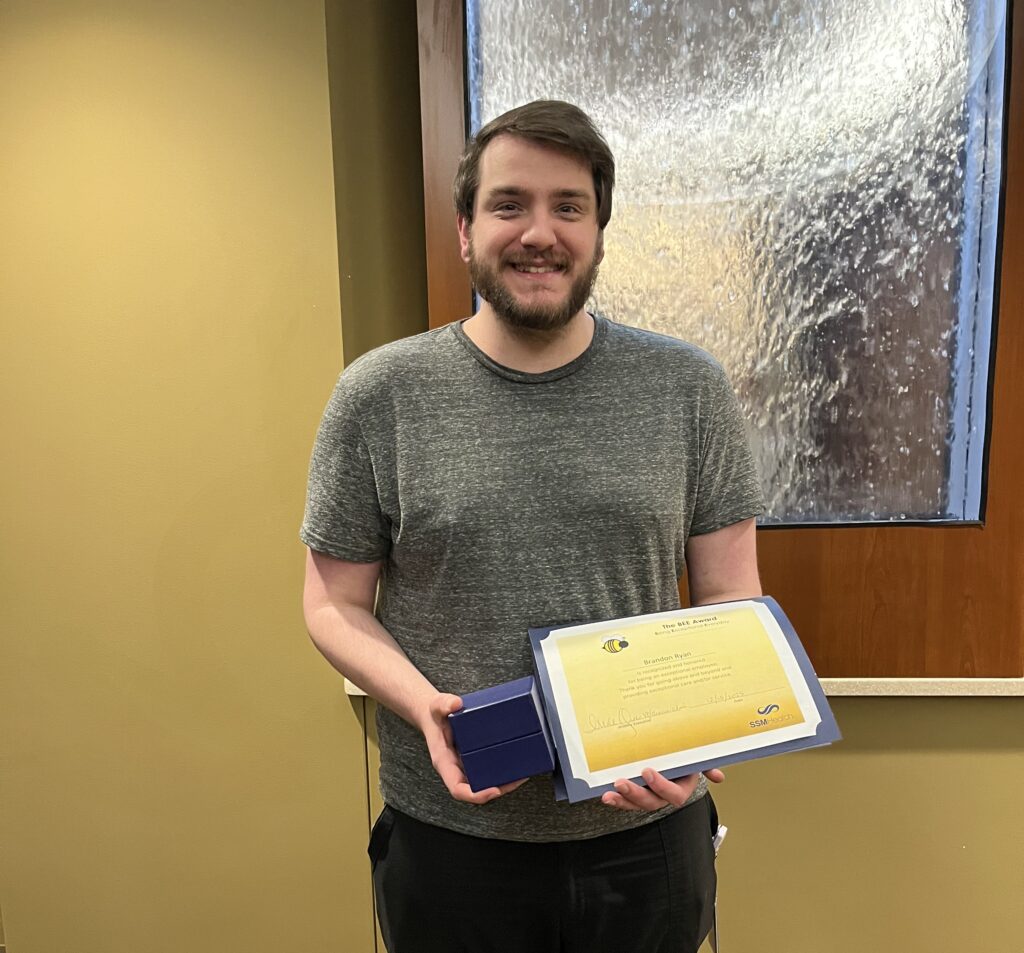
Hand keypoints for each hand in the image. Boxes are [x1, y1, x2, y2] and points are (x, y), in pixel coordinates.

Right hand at [422, 693, 527, 803]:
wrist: (433, 714)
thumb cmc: (434, 715)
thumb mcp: (436, 706)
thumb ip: (444, 704)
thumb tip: (456, 703)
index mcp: (445, 762)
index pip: (458, 789)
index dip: (476, 795)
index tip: (494, 790)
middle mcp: (456, 768)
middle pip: (476, 790)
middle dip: (498, 789)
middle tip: (518, 779)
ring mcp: (465, 765)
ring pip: (485, 783)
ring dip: (504, 783)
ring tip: (523, 773)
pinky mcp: (474, 759)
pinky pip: (488, 770)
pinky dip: (502, 771)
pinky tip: (517, 763)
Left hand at [601, 767, 724, 811]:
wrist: (673, 757)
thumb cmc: (683, 757)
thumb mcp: (694, 758)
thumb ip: (704, 765)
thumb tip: (718, 777)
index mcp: (681, 788)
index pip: (673, 794)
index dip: (660, 786)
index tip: (646, 771)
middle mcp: (664, 796)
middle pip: (651, 802)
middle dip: (635, 794)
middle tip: (621, 782)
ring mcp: (649, 796)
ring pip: (636, 804)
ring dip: (622, 800)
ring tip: (608, 794)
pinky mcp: (635, 795)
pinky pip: (625, 801)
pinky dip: (616, 800)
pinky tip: (606, 795)